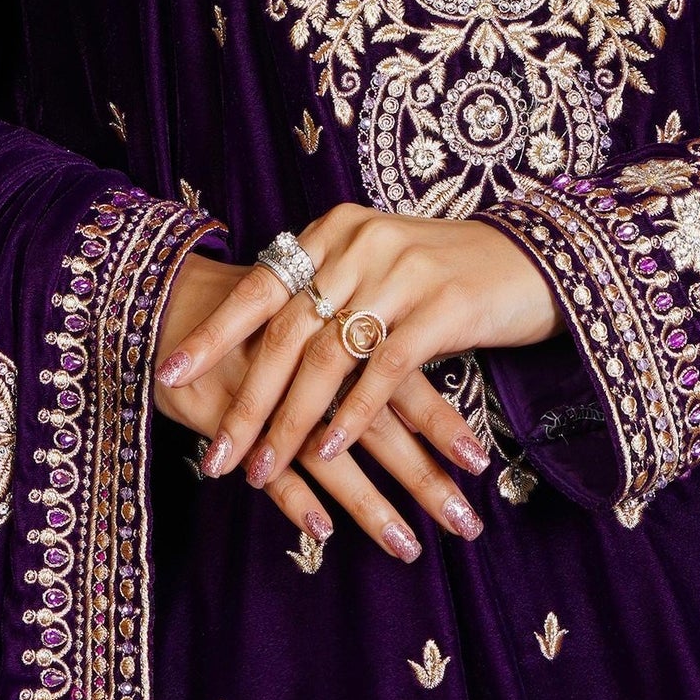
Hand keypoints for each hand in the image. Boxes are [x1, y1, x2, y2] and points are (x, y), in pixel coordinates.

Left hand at [155, 210, 558, 529]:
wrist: (532, 261)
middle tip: (214, 453)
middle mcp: (361, 244)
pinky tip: (328, 451)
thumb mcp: (377, 267)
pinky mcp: (442, 308)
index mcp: (336, 230)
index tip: (167, 372)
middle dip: (246, 400)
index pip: (261, 287)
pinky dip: (351, 414)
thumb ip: (327, 291)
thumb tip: (265, 338)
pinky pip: (382, 370)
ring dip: (290, 422)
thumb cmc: (447, 273)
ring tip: (260, 468)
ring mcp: (402, 273)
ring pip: (327, 358)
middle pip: (286, 331)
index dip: (212, 334)